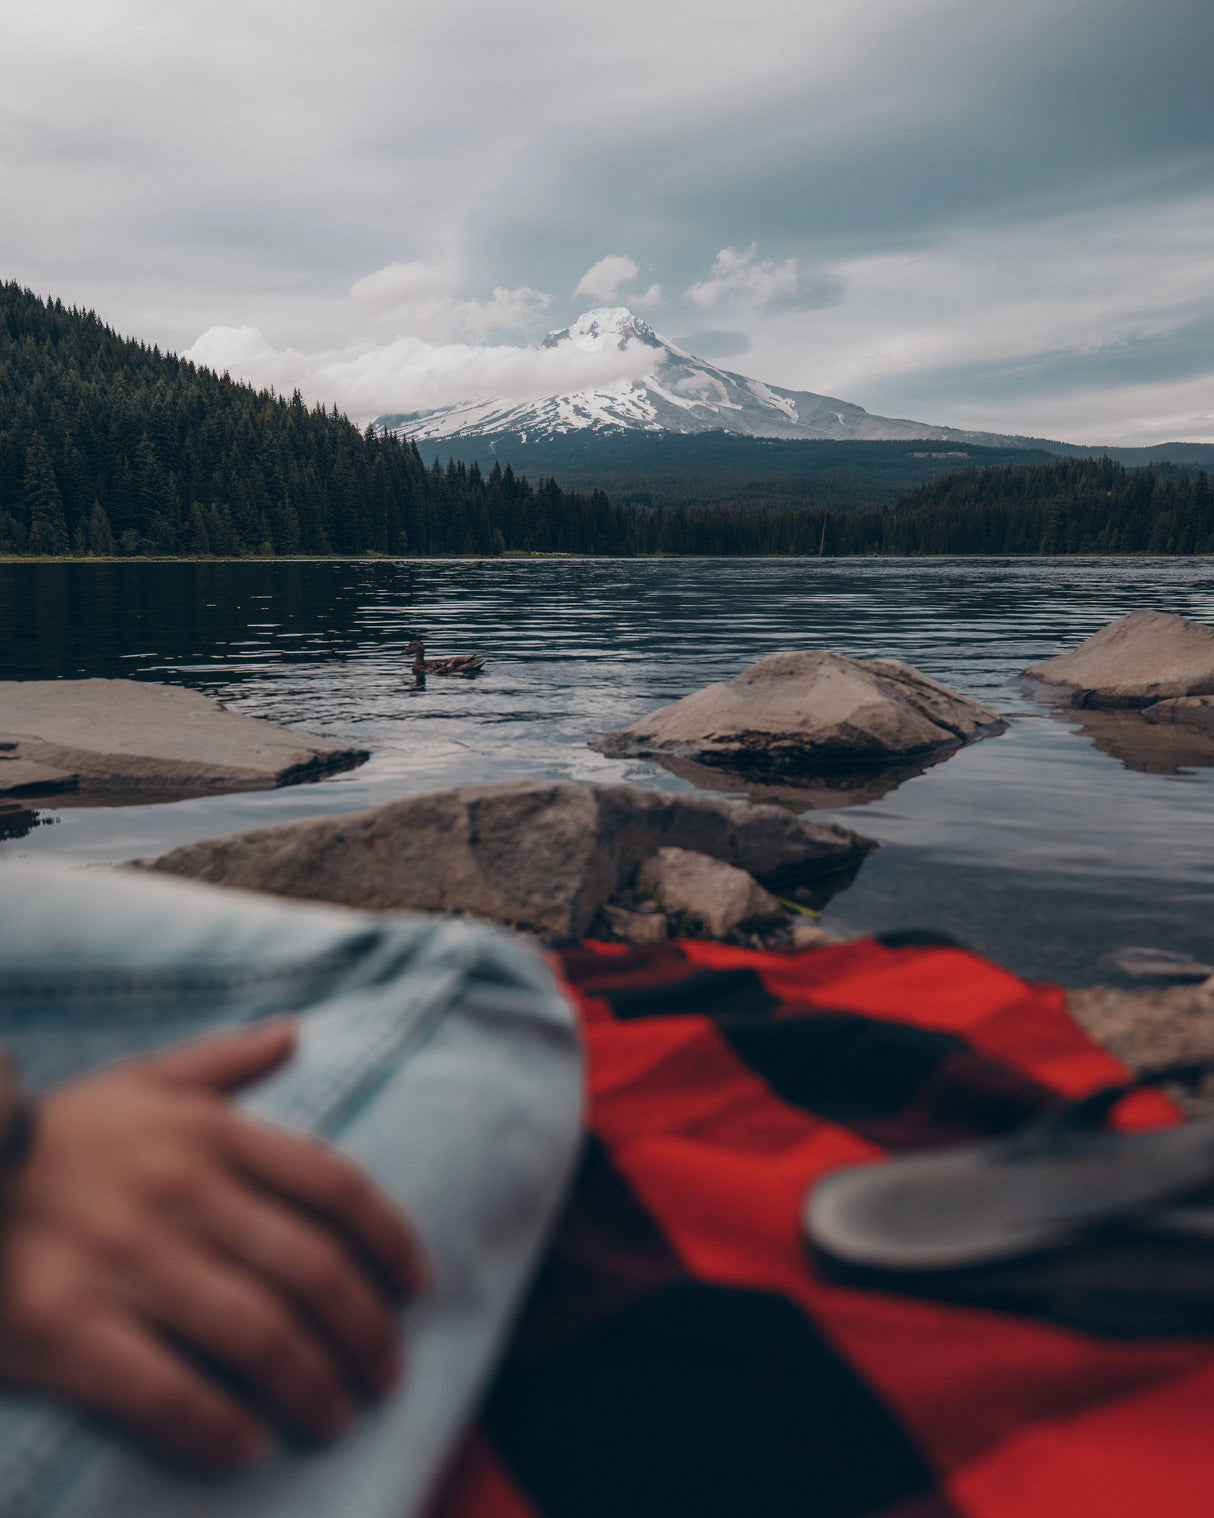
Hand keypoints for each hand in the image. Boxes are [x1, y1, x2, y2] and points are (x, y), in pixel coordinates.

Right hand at [0, 1022, 426, 1471]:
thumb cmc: (51, 1138)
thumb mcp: (137, 1082)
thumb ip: (222, 1062)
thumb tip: (292, 1034)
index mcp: (210, 1133)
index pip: (336, 1188)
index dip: (392, 1243)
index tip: (415, 1287)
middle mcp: (182, 1193)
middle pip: (315, 1273)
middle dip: (367, 1334)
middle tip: (385, 1374)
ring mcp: (125, 1263)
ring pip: (261, 1336)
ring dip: (315, 1387)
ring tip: (336, 1414)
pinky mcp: (65, 1330)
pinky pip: (168, 1392)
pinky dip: (221, 1427)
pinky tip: (249, 1444)